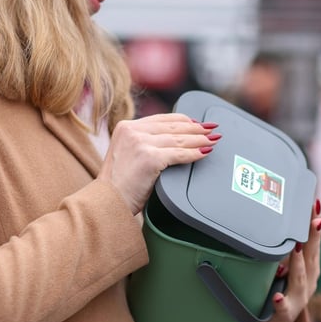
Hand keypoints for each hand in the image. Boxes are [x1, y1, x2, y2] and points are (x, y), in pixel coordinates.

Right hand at [98, 114, 220, 214]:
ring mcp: (140, 143)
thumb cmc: (117, 187)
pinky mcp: (149, 158)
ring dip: (200, 140)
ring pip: (179, 139)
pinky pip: (180, 154)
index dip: (184, 120)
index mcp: (126, 127)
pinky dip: (195, 153)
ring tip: (213, 140)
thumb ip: (142, 144)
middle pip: (173, 127)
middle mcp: (132, 131)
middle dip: (196, 128)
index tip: (198, 123)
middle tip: (212, 130)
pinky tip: (205, 152)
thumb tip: (172, 141)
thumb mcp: (126, 155)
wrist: (107, 203)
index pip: (162, 119)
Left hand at [265, 199, 320, 321]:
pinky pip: (283, 308)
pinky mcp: (285, 314)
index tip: (315, 204)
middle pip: (311, 256)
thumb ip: (285, 248)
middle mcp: (309, 280)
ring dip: (298, 263)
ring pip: (300, 279)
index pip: (312, 242)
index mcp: (310, 267)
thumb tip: (277, 219)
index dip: (314, 224)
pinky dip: (281, 302)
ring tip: (296, 248)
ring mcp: (299, 298)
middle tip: (314, 218)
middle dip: (312, 237)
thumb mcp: (286, 266)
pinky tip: (276, 297)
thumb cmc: (282, 288)